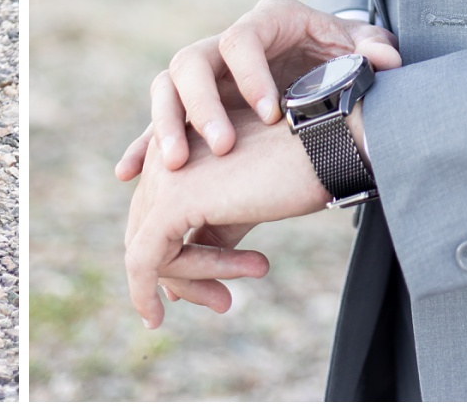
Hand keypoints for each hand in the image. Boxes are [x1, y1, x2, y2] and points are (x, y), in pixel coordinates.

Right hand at [116, 0, 398, 179]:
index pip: (242, 38)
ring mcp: (205, 75)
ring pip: (166, 90)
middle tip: (220, 148)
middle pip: (190, 62)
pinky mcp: (193, 106)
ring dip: (165, 126)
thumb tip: (386, 59)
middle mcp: (224, 43)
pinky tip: (129, 174)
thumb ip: (372, 51)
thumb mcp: (358, 51)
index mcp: (265, 21)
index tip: (271, 114)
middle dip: (199, 106)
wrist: (323, 63)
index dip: (250, 74)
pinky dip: (143, 146)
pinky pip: (158, 124)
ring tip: (173, 166)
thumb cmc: (341, 56)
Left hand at [124, 104, 332, 328]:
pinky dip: (145, 292)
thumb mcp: (240, 208)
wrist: (323, 149)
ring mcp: (163, 176)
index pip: (156, 213)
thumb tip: (175, 288)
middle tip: (224, 303)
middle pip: (148, 232)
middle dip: (184, 274)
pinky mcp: (171, 201)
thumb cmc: (292, 173)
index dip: (179, 257)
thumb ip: (210, 238)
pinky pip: (144, 260)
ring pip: (148, 250)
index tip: (214, 289)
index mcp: (178, 148)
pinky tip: (156, 318)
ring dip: (189, 282)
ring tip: (228, 300)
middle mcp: (162, 156)